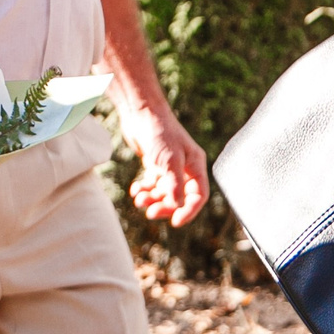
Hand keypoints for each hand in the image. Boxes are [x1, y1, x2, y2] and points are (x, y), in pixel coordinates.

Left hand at [123, 107, 209, 225]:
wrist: (140, 111)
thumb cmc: (159, 132)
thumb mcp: (169, 159)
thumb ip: (175, 184)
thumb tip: (177, 206)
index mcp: (195, 165)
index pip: (198, 195)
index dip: (189, 210)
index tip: (175, 222)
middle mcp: (184, 167)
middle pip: (179, 196)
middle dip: (165, 207)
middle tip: (150, 213)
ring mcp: (169, 165)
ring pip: (163, 192)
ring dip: (152, 199)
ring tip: (138, 200)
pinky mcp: (155, 162)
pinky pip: (152, 183)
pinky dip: (144, 189)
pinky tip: (135, 189)